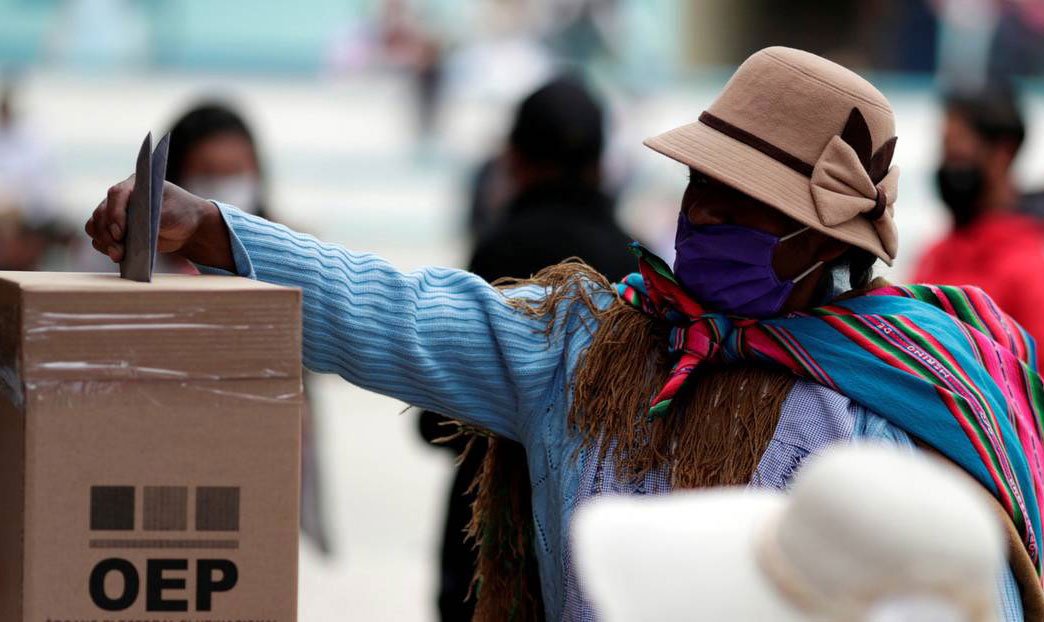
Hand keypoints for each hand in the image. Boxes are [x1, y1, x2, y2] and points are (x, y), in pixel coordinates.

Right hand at [85, 176, 234, 270]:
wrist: (187, 227)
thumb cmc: (181, 212)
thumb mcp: (172, 212)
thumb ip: (154, 216)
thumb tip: (136, 226)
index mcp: (135, 184)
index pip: (116, 195)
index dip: (115, 214)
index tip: (120, 233)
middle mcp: (121, 197)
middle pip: (101, 212)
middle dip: (107, 234)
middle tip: (119, 252)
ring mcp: (116, 213)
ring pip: (96, 225)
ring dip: (103, 241)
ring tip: (118, 256)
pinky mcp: (116, 230)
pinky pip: (99, 237)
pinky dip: (104, 246)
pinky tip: (116, 255)